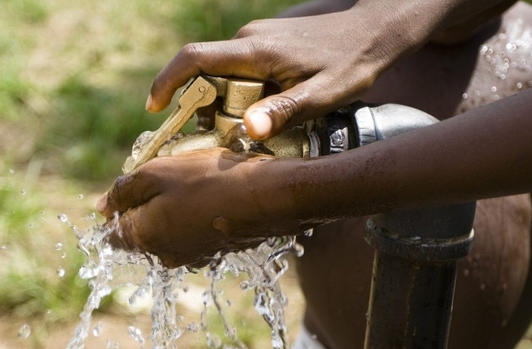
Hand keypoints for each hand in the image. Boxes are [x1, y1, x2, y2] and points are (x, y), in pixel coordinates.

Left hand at [97, 149, 310, 267]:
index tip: (128, 187)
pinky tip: (210, 192)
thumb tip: (101, 207)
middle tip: (162, 175)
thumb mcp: (156, 172)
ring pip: (166, 231)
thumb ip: (122, 192)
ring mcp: (191, 256)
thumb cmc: (210, 180)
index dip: (112, 209)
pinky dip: (194, 214)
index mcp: (143, 238)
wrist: (269, 196)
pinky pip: (192, 231)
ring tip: (190, 180)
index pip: (109, 234)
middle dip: (143, 206)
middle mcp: (164, 256)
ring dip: (170, 208)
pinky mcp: (215, 250)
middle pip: (139, 232)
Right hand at [146, 5, 412, 139]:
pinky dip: (239, 94)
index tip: (155, 107)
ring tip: (254, 126)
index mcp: (254, 52)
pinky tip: (266, 110)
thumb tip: (247, 130)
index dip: (166, 82)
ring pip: (222, 75)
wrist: (376, 28)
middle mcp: (248, 40)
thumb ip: (282, 112)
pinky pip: (239, 70)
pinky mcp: (265, 43)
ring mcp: (256, 39)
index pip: (193, 59)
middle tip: (224, 138)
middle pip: (205, 75)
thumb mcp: (321, 96)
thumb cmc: (352, 63)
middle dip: (205, 109)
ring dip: (225, 104)